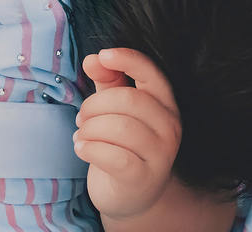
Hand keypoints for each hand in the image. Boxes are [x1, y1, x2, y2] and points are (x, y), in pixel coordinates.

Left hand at [74, 48, 180, 222]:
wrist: (129, 195)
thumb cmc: (122, 145)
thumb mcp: (114, 108)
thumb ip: (107, 80)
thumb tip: (93, 59)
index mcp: (164, 103)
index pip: (151, 73)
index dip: (127, 59)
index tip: (103, 56)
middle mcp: (170, 126)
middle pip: (129, 99)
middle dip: (94, 105)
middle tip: (81, 118)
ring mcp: (161, 154)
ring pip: (119, 127)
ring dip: (90, 129)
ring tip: (81, 135)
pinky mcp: (144, 178)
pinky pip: (114, 157)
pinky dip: (90, 149)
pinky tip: (82, 148)